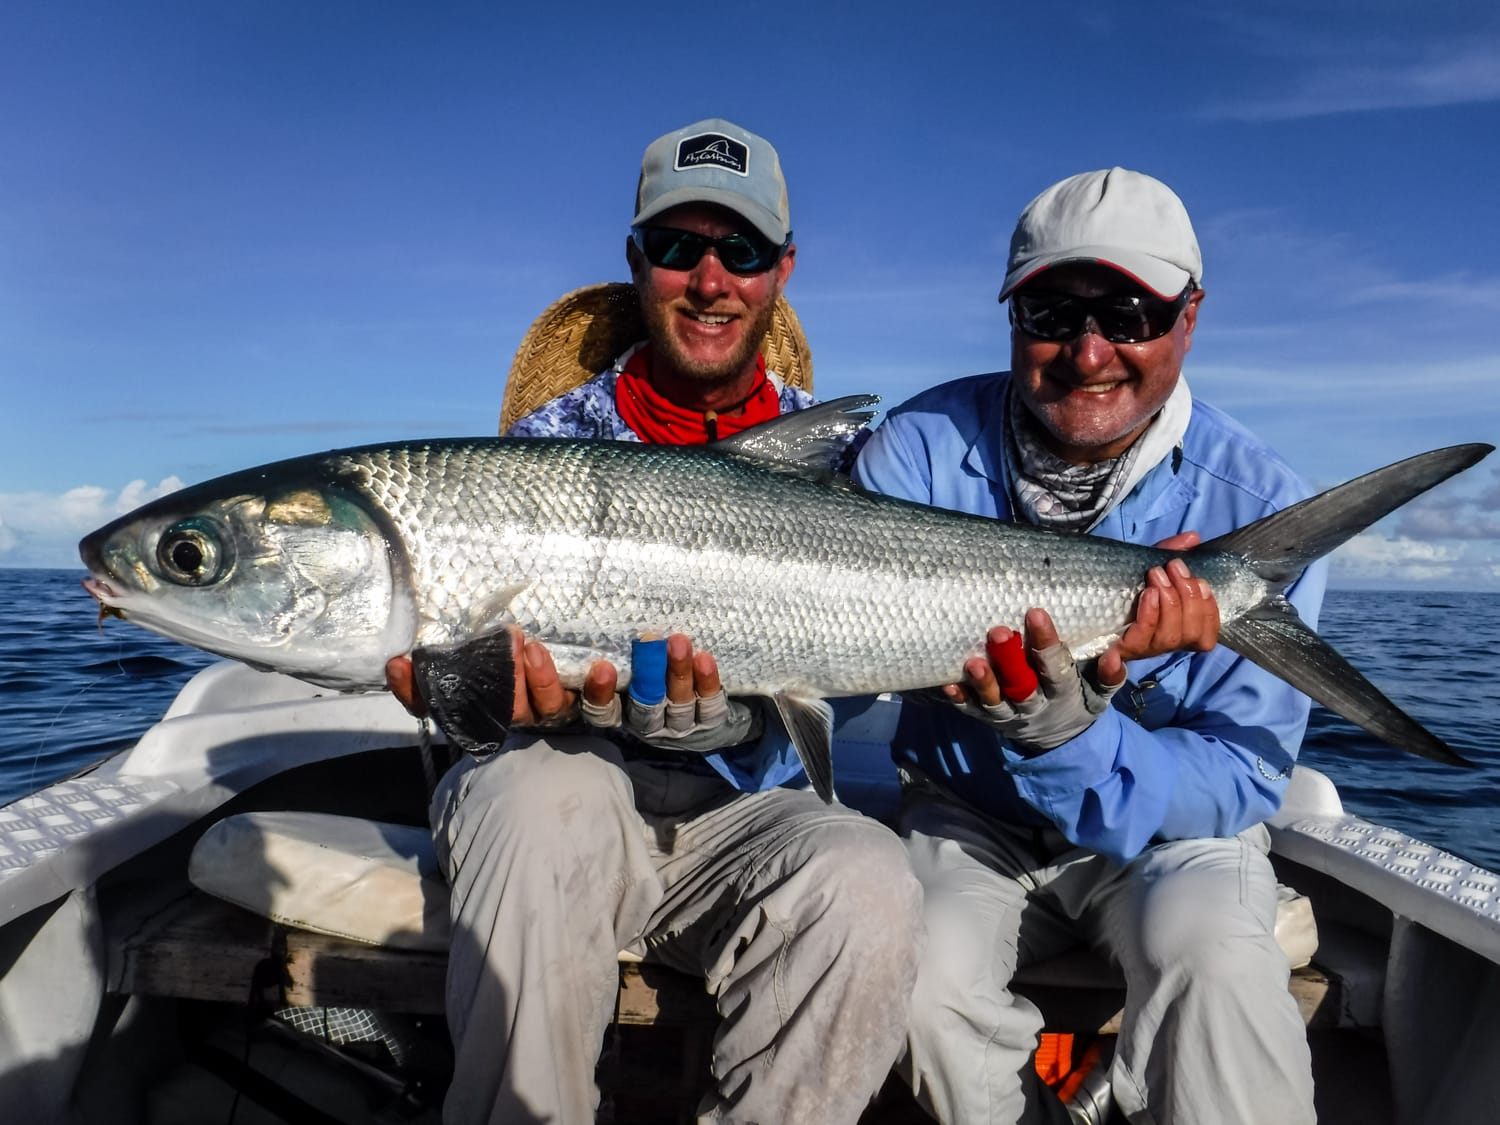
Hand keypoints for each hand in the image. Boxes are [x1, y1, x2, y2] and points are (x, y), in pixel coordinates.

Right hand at [385, 628, 609, 727]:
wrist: (578, 678)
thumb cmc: (511, 674)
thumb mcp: (470, 672)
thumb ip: (427, 679)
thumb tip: (395, 663)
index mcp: (487, 710)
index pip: (447, 709)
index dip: (421, 692)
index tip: (402, 664)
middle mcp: (520, 714)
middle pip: (507, 709)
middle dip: (502, 679)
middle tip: (503, 641)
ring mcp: (556, 711)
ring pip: (549, 707)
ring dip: (541, 681)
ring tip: (533, 648)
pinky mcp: (590, 705)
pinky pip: (598, 705)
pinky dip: (599, 689)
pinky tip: (601, 668)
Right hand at [586, 634, 760, 752]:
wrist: (711, 704)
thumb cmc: (661, 668)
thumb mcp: (637, 664)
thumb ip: (624, 652)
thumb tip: (612, 614)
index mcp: (624, 711)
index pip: (604, 712)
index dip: (600, 694)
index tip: (602, 667)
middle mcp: (649, 724)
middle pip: (645, 706)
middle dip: (648, 674)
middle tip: (650, 640)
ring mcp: (680, 726)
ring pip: (678, 705)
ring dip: (678, 672)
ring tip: (679, 642)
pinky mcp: (709, 724)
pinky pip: (709, 706)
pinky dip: (706, 683)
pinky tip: (704, 659)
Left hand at [941, 609, 1121, 754]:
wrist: (1060, 741)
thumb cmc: (1078, 701)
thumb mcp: (1099, 694)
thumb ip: (1108, 676)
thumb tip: (1116, 654)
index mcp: (1064, 693)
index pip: (1056, 666)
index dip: (1045, 642)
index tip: (1035, 613)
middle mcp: (1035, 705)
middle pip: (1021, 684)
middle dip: (1009, 660)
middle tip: (998, 631)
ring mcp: (1009, 714)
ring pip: (995, 701)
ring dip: (984, 682)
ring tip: (972, 662)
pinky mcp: (989, 720)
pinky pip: (973, 711)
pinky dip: (960, 699)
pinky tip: (948, 684)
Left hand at [1097, 532, 1220, 685]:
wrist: (1078, 608)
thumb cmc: (1123, 586)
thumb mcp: (1145, 567)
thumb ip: (1169, 553)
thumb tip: (1192, 537)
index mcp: (1175, 629)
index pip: (1205, 635)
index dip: (1208, 610)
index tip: (1199, 581)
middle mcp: (1159, 644)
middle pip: (1185, 635)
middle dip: (1185, 598)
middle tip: (1171, 568)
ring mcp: (1135, 651)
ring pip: (1162, 640)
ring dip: (1165, 606)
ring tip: (1154, 578)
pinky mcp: (1108, 656)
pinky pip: (1115, 671)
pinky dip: (1116, 667)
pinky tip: (1113, 653)